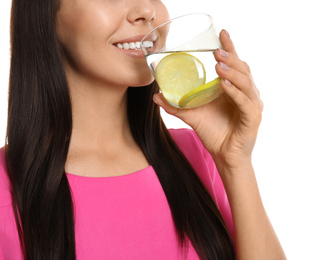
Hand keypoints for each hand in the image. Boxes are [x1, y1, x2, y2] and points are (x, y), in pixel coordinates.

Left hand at [153, 29, 262, 170]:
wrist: (223, 155)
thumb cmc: (213, 132)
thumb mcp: (192, 115)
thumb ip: (176, 105)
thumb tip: (156, 95)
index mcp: (233, 88)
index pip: (233, 64)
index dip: (229, 48)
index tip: (221, 33)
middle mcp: (245, 93)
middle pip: (242, 69)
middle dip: (230, 58)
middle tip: (216, 51)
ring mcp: (251, 104)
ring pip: (245, 83)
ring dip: (232, 73)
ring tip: (218, 65)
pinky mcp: (253, 118)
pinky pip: (245, 102)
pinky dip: (235, 93)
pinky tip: (224, 86)